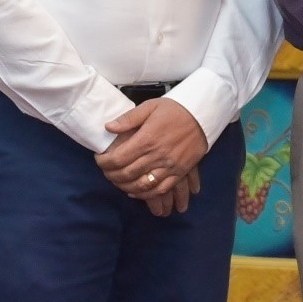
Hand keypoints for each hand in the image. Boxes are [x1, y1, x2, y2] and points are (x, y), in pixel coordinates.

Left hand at [98, 96, 209, 216]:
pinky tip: (136, 192)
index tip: (99, 160)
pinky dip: (146, 194)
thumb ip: (128, 118)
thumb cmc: (175, 110)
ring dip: (126, 187)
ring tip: (118, 182)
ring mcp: (169, 166)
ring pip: (142, 185)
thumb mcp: (150, 107)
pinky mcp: (179, 172)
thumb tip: (108, 127)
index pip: (118, 158)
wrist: (203, 115)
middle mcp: (156, 155)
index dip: (104, 163)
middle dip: (111, 176)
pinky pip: (161, 189)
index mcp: (146, 139)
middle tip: (106, 172)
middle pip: (127, 174)